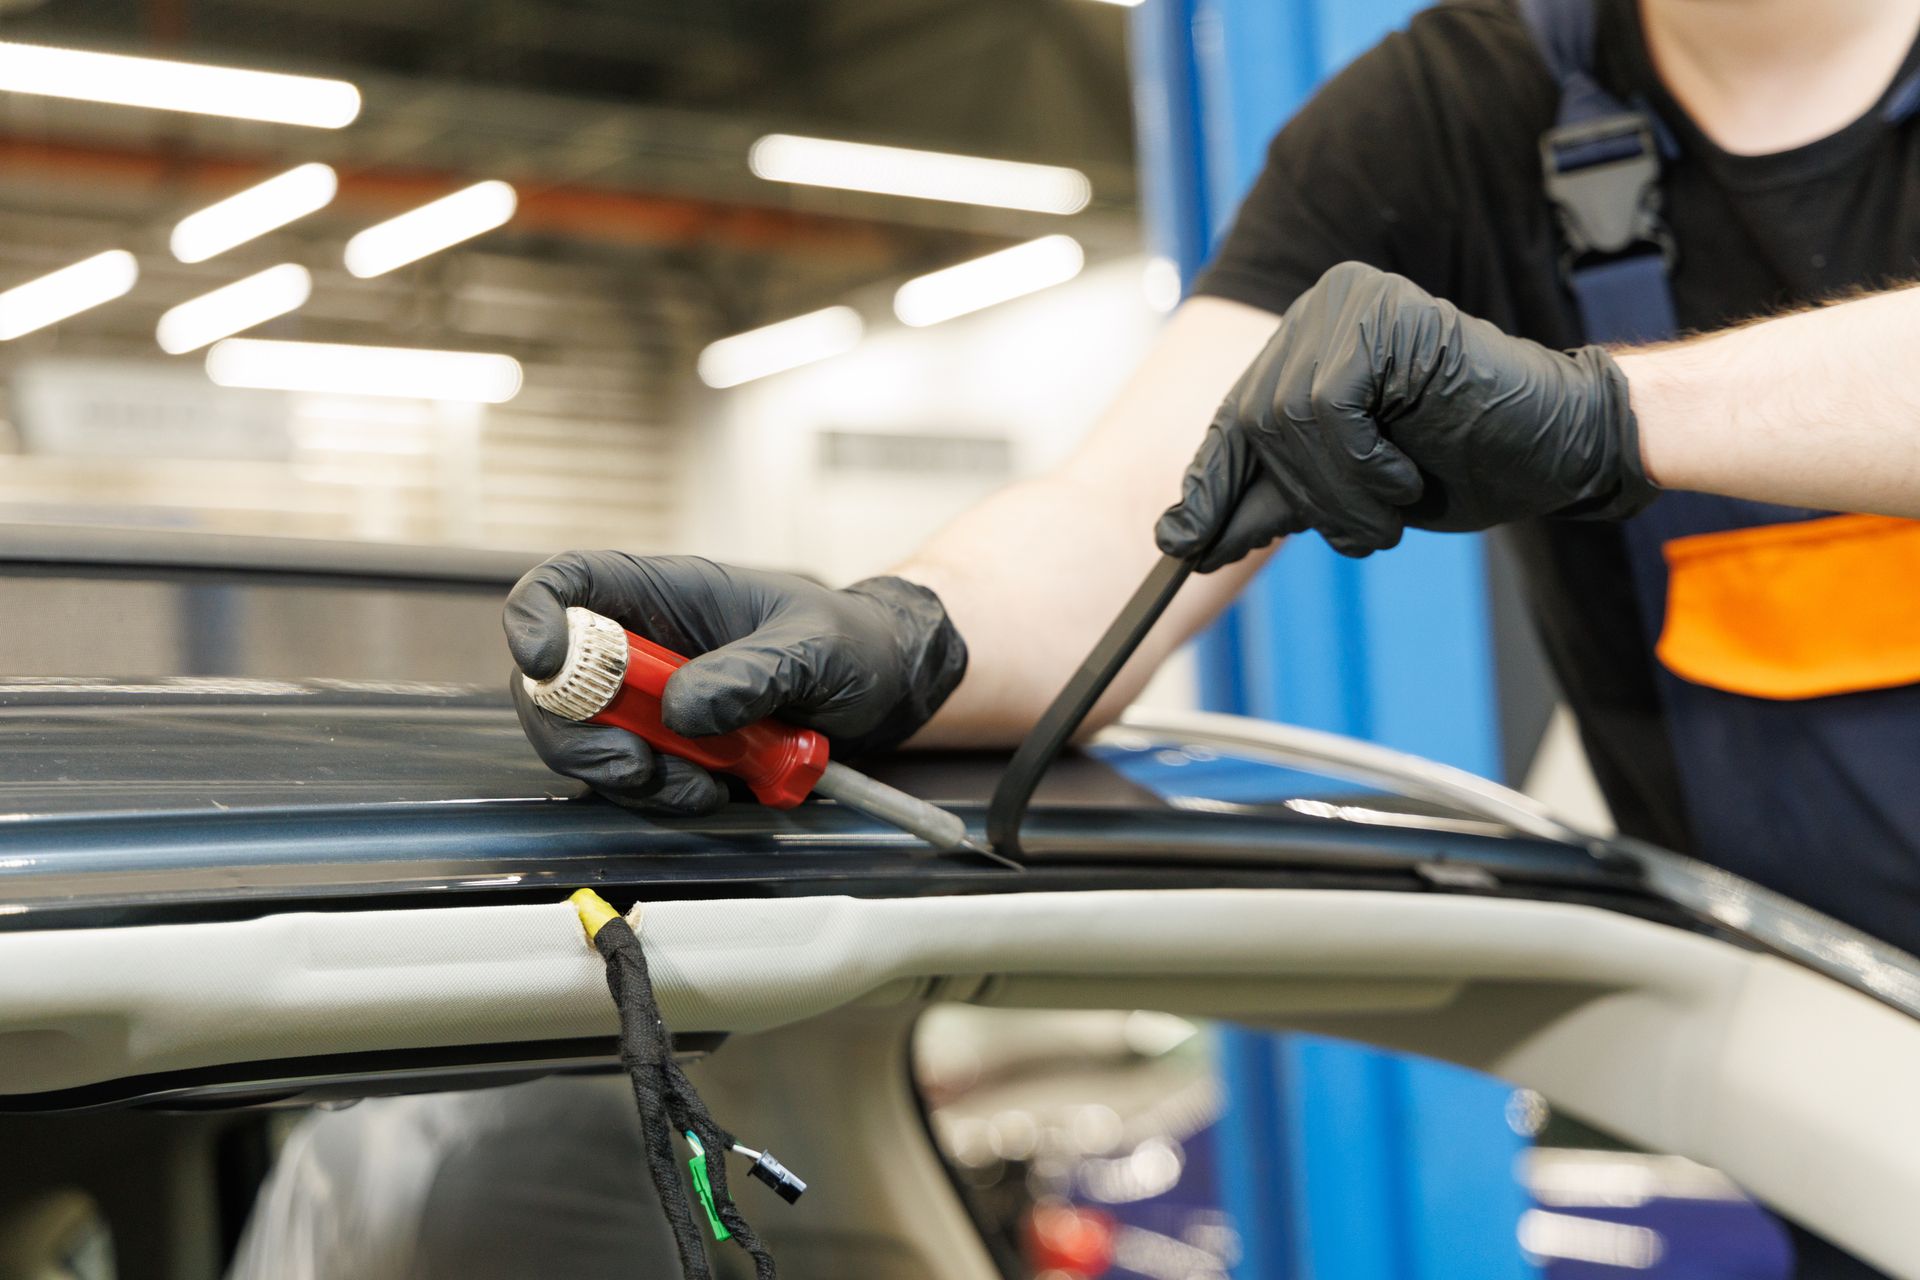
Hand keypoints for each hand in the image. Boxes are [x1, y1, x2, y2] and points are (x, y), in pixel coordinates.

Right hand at [504, 553, 966, 812]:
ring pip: (586, 741)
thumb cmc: (851, 642)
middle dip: (577, 732)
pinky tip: (712, 791)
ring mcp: (649, 702)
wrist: (885, 689)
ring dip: (629, 775)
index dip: (535, 617)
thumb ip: (755, 672)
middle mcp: (642, 645)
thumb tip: (685, 709)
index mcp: (663, 592)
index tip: (544, 662)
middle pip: (553, 683)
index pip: (565, 585)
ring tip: (700, 784)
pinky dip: (660, 795)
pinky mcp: (669, 750)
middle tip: (633, 765)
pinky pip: (632, 779)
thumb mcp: (816, 648)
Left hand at [1155, 261, 1655, 568]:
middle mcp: (1319, 309)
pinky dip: (1361, 462)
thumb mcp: (1346, 492)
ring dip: (1339, 492)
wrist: (1558, 450)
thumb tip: (1180, 534)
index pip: (1234, 419)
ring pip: (1286, 418)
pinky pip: (1329, 404)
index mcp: (1306, 345)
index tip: (1180, 542)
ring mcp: (1351, 302)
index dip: (1211, 484)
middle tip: (1364, 533)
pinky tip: (1405, 476)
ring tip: (1393, 507)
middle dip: (1301, 498)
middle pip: (1253, 422)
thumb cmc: (1462, 464)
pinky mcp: (1385, 313)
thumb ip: (1273, 498)